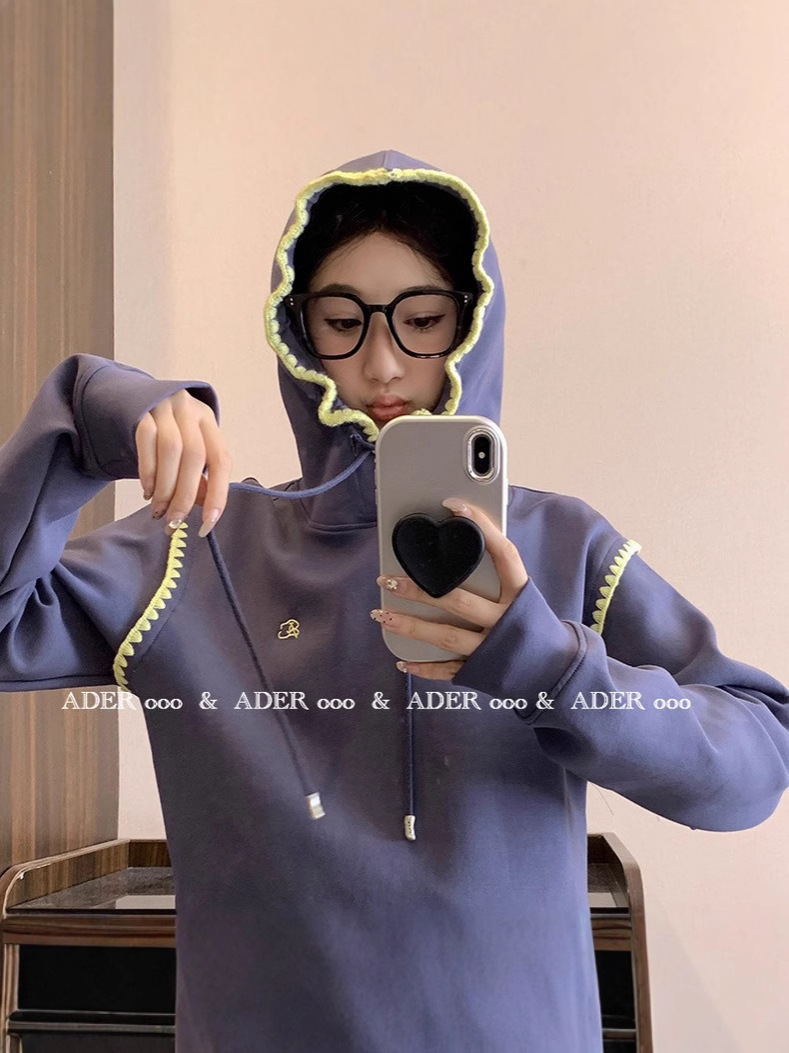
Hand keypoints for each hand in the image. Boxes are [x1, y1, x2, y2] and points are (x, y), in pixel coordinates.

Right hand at [134, 390, 231, 536]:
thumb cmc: (166, 430)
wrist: (132, 397)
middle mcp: (190, 411)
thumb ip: (198, 475)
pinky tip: (148, 490)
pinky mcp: (141, 410)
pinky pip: (146, 440)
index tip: (208, 523)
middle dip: (185, 495)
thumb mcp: (188, 447)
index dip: (218, 495)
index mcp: (209, 422)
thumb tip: (203, 506)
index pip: (222, 460)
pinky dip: (148, 471)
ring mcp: (165, 408)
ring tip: (159, 509)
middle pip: (195, 456)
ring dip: (166, 487)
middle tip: (175, 521)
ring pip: (171, 449)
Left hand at [371, 498, 528, 680]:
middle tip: (389, 580)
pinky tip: (401, 660)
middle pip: (458, 601)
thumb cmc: (533, 623)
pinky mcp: (482, 670)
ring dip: (411, 626)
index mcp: (521, 594)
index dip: (482, 528)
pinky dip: (424, 667)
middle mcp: (506, 620)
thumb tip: (469, 539)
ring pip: (446, 636)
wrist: (557, 667)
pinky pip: (448, 670)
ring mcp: (492, 648)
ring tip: (382, 615)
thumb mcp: (525, 596)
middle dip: (419, 590)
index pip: (504, 554)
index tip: (455, 506)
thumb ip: (501, 576)